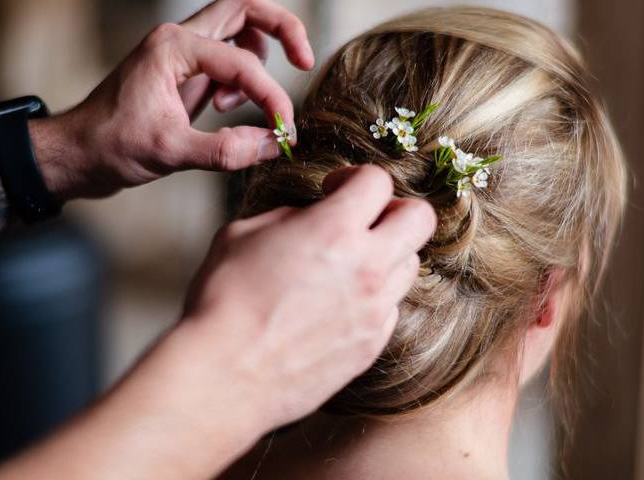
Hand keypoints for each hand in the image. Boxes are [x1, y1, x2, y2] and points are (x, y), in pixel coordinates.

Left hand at [33, 0, 313, 199]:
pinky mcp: (185, 72)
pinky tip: (223, 108)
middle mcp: (179, 39)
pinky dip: (241, 76)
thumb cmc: (111, 146)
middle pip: (245, 7)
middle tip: (304, 60)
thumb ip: (225, 151)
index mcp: (173, 47)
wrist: (78, 154)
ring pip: (239, 28)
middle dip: (282, 29)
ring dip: (257, 61)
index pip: (243, 63)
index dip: (272, 98)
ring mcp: (182, 53)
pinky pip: (228, 57)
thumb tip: (272, 145)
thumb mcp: (170, 153)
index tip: (284, 132)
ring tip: (235, 103)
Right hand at [178, 166, 436, 428]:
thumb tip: (309, 218)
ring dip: (387, 255)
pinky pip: (391, 307)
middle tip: (364, 220)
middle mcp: (367, 267)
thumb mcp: (242, 234)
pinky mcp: (372, 345)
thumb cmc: (223, 302)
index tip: (336, 189)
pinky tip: (340, 304)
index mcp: (333, 230)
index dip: (356, 178)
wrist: (225, 375)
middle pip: (420, 219)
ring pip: (410, 265)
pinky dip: (374, 297)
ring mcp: (375, 309)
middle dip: (395, 210)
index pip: (379, 181)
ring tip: (350, 265)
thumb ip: (288, 217)